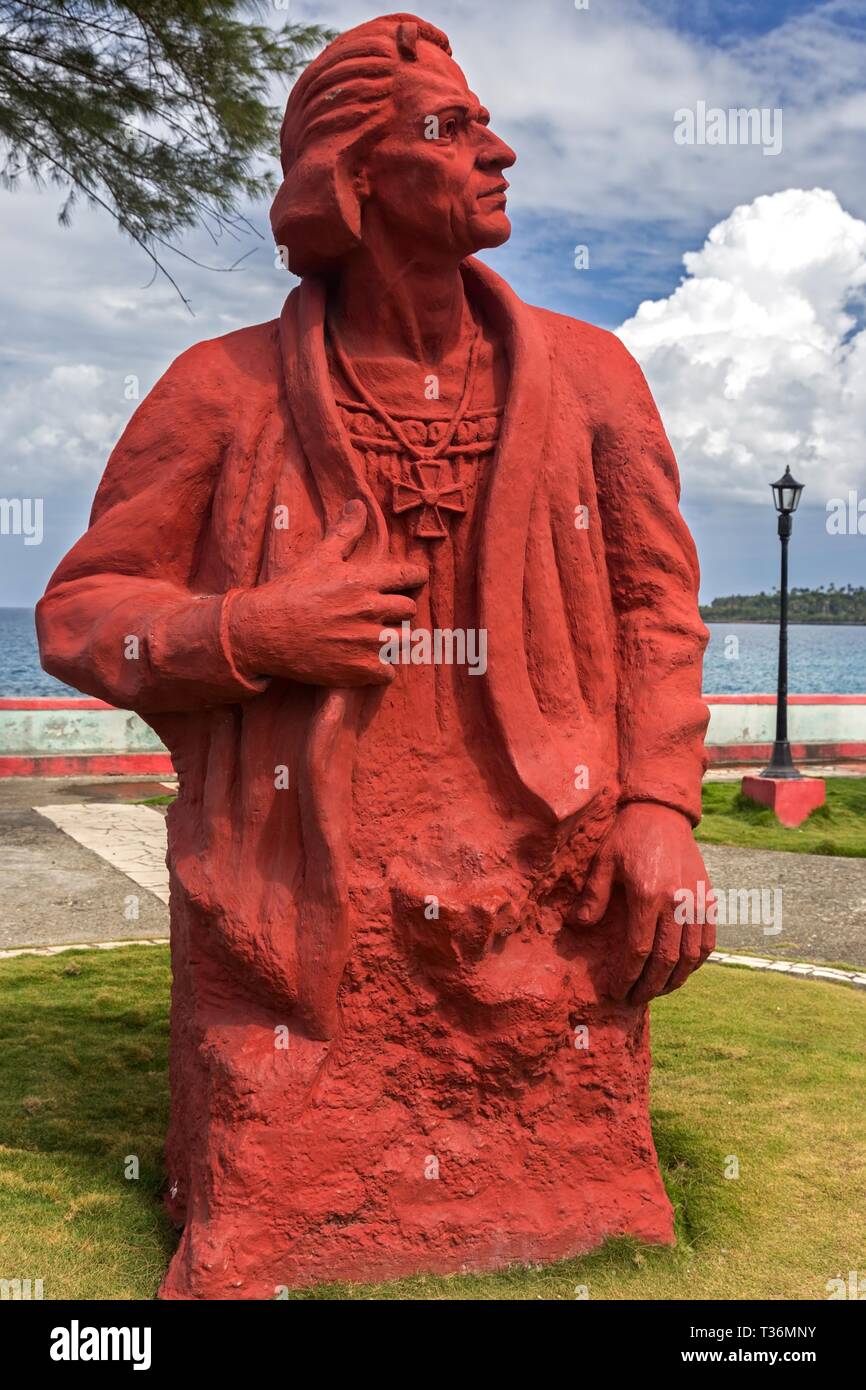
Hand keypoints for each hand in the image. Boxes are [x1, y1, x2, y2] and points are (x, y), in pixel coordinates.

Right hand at [228, 500, 427, 686]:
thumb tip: (358, 504)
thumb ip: (344, 532)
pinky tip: (367, 662)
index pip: (410, 576)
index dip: (415, 577)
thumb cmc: (292, 591)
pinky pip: (389, 672)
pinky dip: (382, 669)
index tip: (413, 580)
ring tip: (377, 637)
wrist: (264, 631)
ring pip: (405, 641)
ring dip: (395, 639)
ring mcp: (367, 642)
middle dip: (400, 610)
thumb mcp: (319, 556)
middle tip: (383, 613)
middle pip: (409, 610)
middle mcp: (371, 610)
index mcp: (364, 580)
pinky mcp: (359, 670)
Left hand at [574, 802, 714, 1004]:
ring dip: (674, 980)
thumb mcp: (603, 861)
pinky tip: (680, 971)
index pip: (639, 950)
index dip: (627, 976)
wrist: (663, 812)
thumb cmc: (627, 835)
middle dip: (649, 986)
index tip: (616, 991)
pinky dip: (695, 962)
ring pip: (691, 956)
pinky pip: (707, 941)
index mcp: (649, 894)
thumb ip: (593, 897)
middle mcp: (678, 902)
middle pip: (666, 960)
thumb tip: (577, 927)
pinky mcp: (709, 899)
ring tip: (656, 991)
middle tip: (634, 1000)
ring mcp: (698, 902)